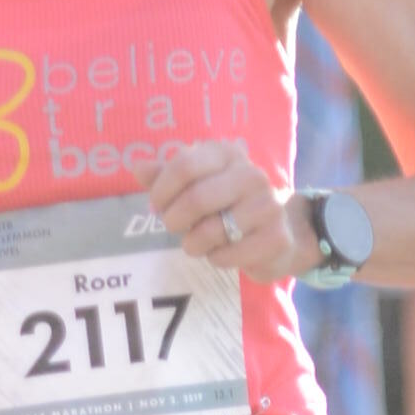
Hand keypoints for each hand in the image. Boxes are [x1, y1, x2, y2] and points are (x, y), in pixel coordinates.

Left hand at [142, 139, 296, 274]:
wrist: (279, 232)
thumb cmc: (227, 205)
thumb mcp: (196, 185)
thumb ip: (166, 176)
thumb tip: (136, 166)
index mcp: (228, 155)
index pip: (184, 166)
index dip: (162, 191)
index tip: (157, 206)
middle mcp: (252, 174)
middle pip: (196, 198)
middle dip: (175, 220)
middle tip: (174, 228)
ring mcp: (268, 205)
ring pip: (211, 231)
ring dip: (194, 243)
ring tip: (199, 242)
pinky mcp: (276, 237)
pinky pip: (227, 255)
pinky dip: (216, 259)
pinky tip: (222, 252)